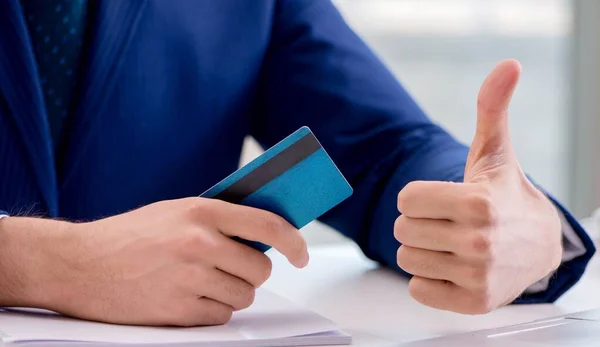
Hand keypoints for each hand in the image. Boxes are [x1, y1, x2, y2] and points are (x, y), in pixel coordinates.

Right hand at [0, 198, 307, 325]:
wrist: (79, 263)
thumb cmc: (129, 235)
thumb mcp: (176, 211)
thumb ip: (218, 219)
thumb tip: (263, 234)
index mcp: (202, 211)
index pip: (268, 225)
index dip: (294, 241)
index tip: (302, 254)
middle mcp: (199, 243)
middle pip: (260, 270)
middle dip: (251, 274)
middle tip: (232, 270)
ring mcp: (189, 278)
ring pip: (243, 296)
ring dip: (230, 294)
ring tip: (201, 283)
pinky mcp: (178, 310)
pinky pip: (221, 317)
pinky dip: (211, 312)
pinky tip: (186, 297)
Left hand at [394, 60, 562, 313]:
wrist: (539, 245)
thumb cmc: (505, 194)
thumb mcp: (496, 152)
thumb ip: (492, 110)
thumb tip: (508, 65)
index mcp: (477, 202)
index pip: (405, 199)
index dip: (418, 197)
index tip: (442, 199)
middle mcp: (478, 242)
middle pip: (401, 229)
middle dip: (418, 222)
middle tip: (448, 221)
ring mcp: (476, 276)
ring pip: (407, 259)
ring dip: (423, 249)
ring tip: (452, 243)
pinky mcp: (473, 303)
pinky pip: (417, 288)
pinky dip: (429, 278)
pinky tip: (454, 267)